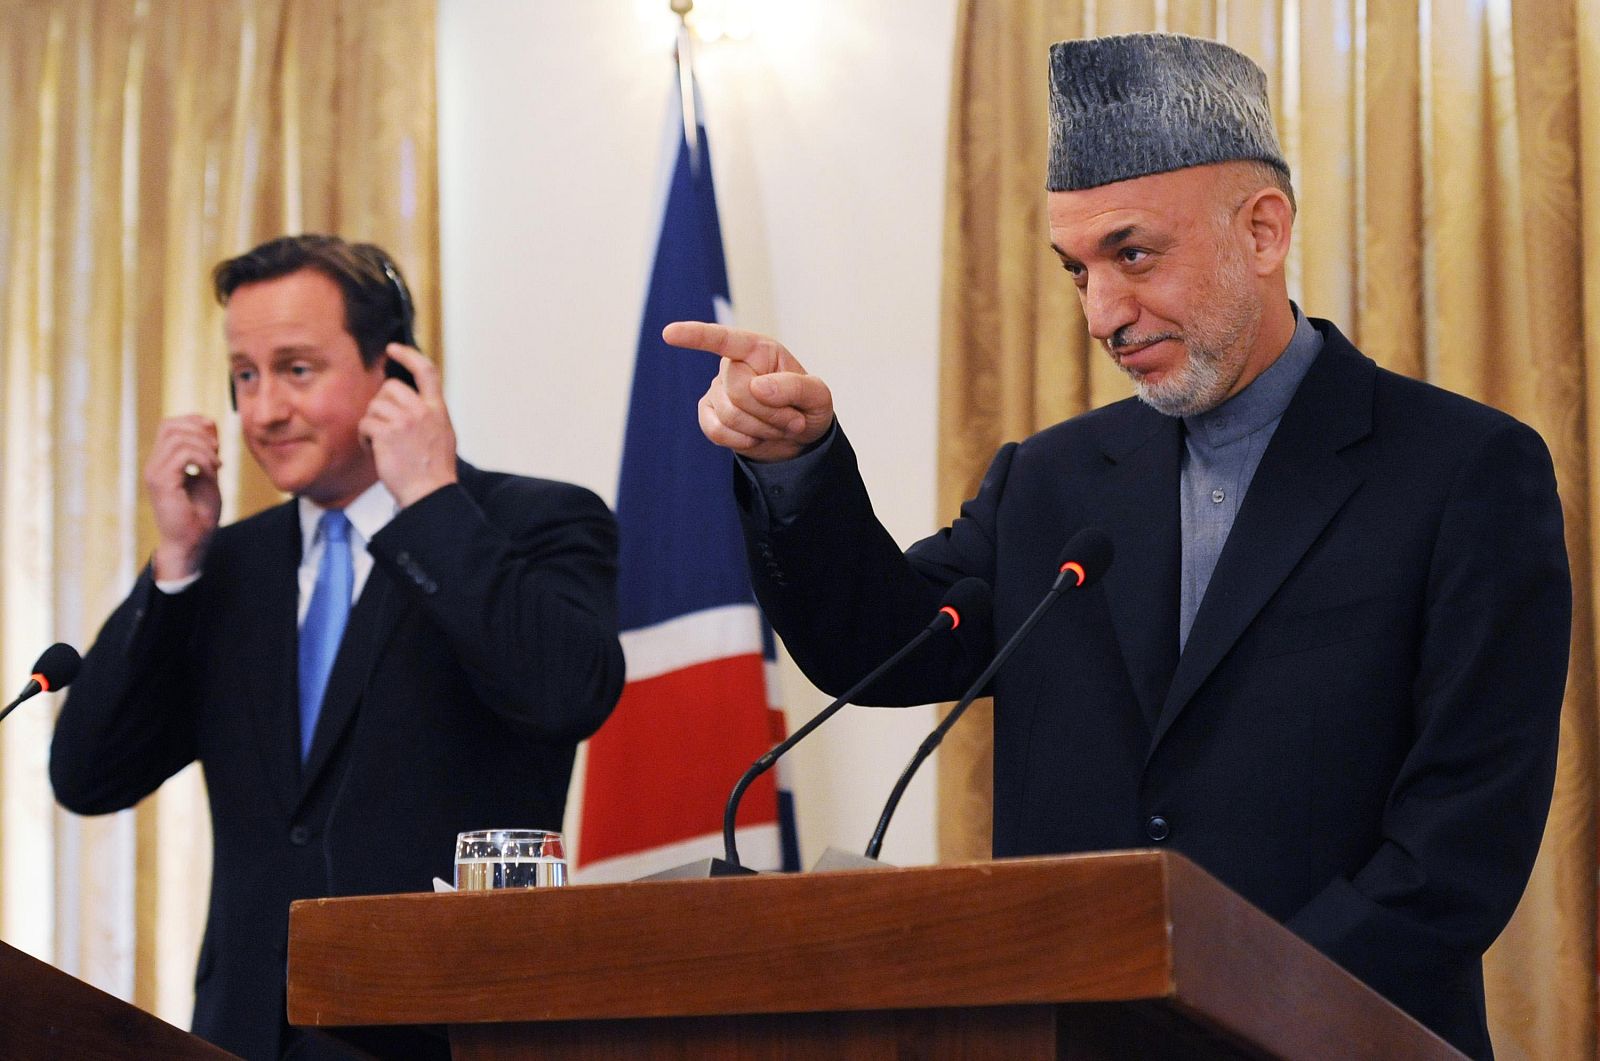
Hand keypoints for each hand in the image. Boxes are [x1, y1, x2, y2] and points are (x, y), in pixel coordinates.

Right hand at [143, 415, 221, 579]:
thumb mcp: (207, 475)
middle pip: (169, 425)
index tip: (216, 441)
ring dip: (204, 447)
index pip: (169, 424)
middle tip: (217, 452)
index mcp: (162, 461)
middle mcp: (154, 464)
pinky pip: (183, 455)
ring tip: (217, 466)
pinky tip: (212, 473)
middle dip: (200, 431)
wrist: (191, 542)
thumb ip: (206, 453)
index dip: (195, 423)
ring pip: (177, 437)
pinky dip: (203, 460)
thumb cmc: (199, 514)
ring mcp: (155, 473)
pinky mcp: (162, 483)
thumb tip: (209, 425)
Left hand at [359, 344, 457, 506]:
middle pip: (390, 388)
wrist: (429, 493)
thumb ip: (429, 414)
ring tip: (381, 444)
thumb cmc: (434, 471)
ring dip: (372, 425)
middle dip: (381, 403)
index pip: (426, 371)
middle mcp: (422, 410)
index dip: (409, 355)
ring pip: (374, 406)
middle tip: (384, 424)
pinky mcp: (386, 434)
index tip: (394, 349)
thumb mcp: (442, 435)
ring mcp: (404, 421)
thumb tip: (410, 400)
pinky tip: (375, 451)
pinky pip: (365, 424)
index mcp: (438, 409)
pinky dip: (365, 438)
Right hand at [663, 322, 834, 462]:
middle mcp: (732, 365)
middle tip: (792, 418)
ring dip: (762, 428)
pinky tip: (755, 436)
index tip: (669, 333)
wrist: (799, 437)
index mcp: (758, 349)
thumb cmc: (808, 407)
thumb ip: (795, 387)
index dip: (696, 336)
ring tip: (778, 426)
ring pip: (730, 415)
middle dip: (770, 412)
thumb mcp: (818, 396)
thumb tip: (757, 387)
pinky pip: (716, 431)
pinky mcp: (708, 414)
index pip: (724, 339)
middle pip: (738, 391)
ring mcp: (717, 389)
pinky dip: (742, 440)